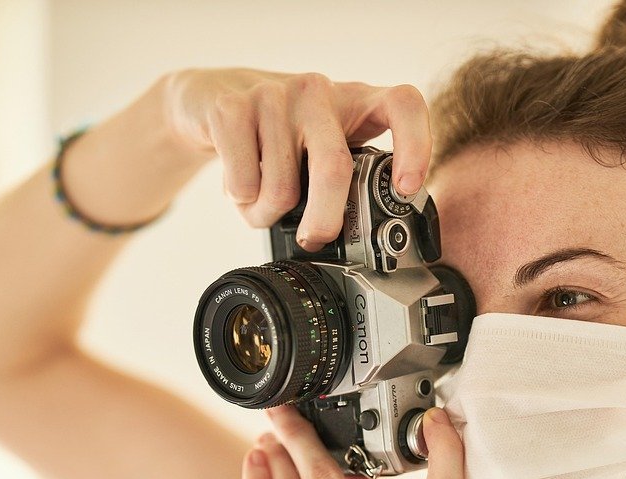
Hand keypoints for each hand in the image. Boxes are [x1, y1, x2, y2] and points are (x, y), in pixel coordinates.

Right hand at [160, 67, 431, 249]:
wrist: (210, 100)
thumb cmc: (279, 137)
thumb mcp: (321, 150)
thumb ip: (346, 181)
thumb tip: (362, 240)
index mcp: (355, 101)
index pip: (403, 104)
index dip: (414, 145)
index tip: (405, 189)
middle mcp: (318, 91)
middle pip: (334, 167)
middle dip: (325, 219)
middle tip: (316, 239)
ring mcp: (274, 95)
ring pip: (282, 188)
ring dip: (269, 216)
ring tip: (264, 204)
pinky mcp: (231, 107)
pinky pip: (244, 184)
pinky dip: (242, 202)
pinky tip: (240, 186)